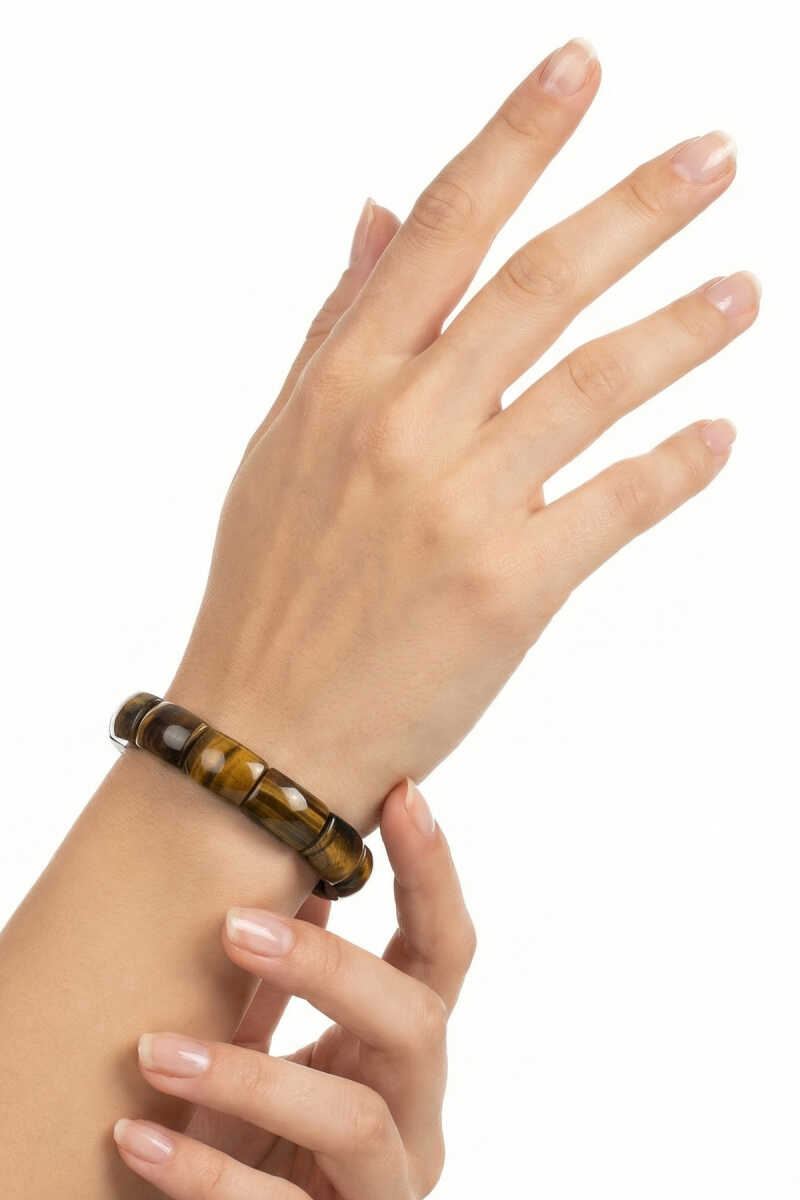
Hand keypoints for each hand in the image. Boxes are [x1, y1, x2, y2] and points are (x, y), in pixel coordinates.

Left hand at [112, 781, 473, 1197]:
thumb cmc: (260, 1136)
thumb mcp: (275, 1049)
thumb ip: (286, 981)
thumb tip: (295, 874)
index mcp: (405, 1053)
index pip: (445, 953)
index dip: (433, 874)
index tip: (399, 793)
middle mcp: (415, 1115)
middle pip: (418, 1022)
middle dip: (332, 968)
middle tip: (234, 925)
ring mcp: (384, 1188)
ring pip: (354, 1119)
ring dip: (250, 1076)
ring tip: (156, 1049)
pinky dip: (201, 1171)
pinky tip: (135, 1134)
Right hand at [168, 37, 758, 831]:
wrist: (266, 727)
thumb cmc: (272, 584)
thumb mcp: (284, 440)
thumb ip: (341, 325)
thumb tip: (381, 213)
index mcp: (344, 383)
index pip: (446, 230)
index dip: (518, 138)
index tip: (581, 69)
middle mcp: (402, 429)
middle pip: (539, 287)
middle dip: (636, 210)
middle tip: (714, 160)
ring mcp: (457, 508)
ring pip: (593, 384)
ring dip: (680, 329)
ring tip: (743, 293)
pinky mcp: (507, 590)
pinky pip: (616, 505)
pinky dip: (676, 468)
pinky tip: (720, 439)